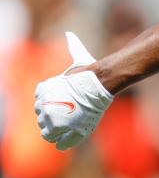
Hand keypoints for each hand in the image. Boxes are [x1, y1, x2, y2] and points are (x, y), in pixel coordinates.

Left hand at [34, 32, 113, 149]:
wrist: (98, 82)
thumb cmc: (90, 72)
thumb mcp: (78, 57)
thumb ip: (73, 46)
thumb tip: (71, 33)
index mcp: (43, 92)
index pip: (40, 105)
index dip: (52, 108)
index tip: (65, 106)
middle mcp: (42, 106)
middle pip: (42, 121)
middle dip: (54, 121)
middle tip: (69, 118)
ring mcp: (52, 119)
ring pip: (47, 134)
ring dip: (57, 133)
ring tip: (71, 128)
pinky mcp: (63, 130)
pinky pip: (58, 143)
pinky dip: (63, 144)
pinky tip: (69, 141)